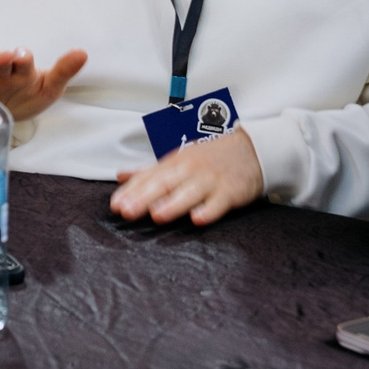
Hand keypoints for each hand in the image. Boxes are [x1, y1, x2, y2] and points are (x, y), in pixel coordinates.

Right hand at [0, 47, 85, 121]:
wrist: (5, 114)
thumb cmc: (28, 96)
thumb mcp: (49, 87)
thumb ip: (64, 71)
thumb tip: (83, 52)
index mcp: (23, 70)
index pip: (22, 59)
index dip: (21, 56)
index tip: (21, 57)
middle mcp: (3, 73)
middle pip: (1, 62)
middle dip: (2, 59)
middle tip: (4, 59)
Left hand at [109, 126, 262, 226]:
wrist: (252, 149)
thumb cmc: (211, 158)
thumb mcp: (179, 159)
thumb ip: (149, 171)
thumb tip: (121, 176)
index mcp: (175, 163)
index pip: (149, 177)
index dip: (131, 191)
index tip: (116, 204)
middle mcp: (190, 170)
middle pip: (164, 184)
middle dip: (144, 197)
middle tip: (127, 210)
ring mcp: (210, 180)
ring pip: (189, 192)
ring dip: (173, 203)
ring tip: (156, 214)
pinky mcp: (230, 191)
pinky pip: (218, 202)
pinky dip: (209, 210)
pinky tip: (198, 218)